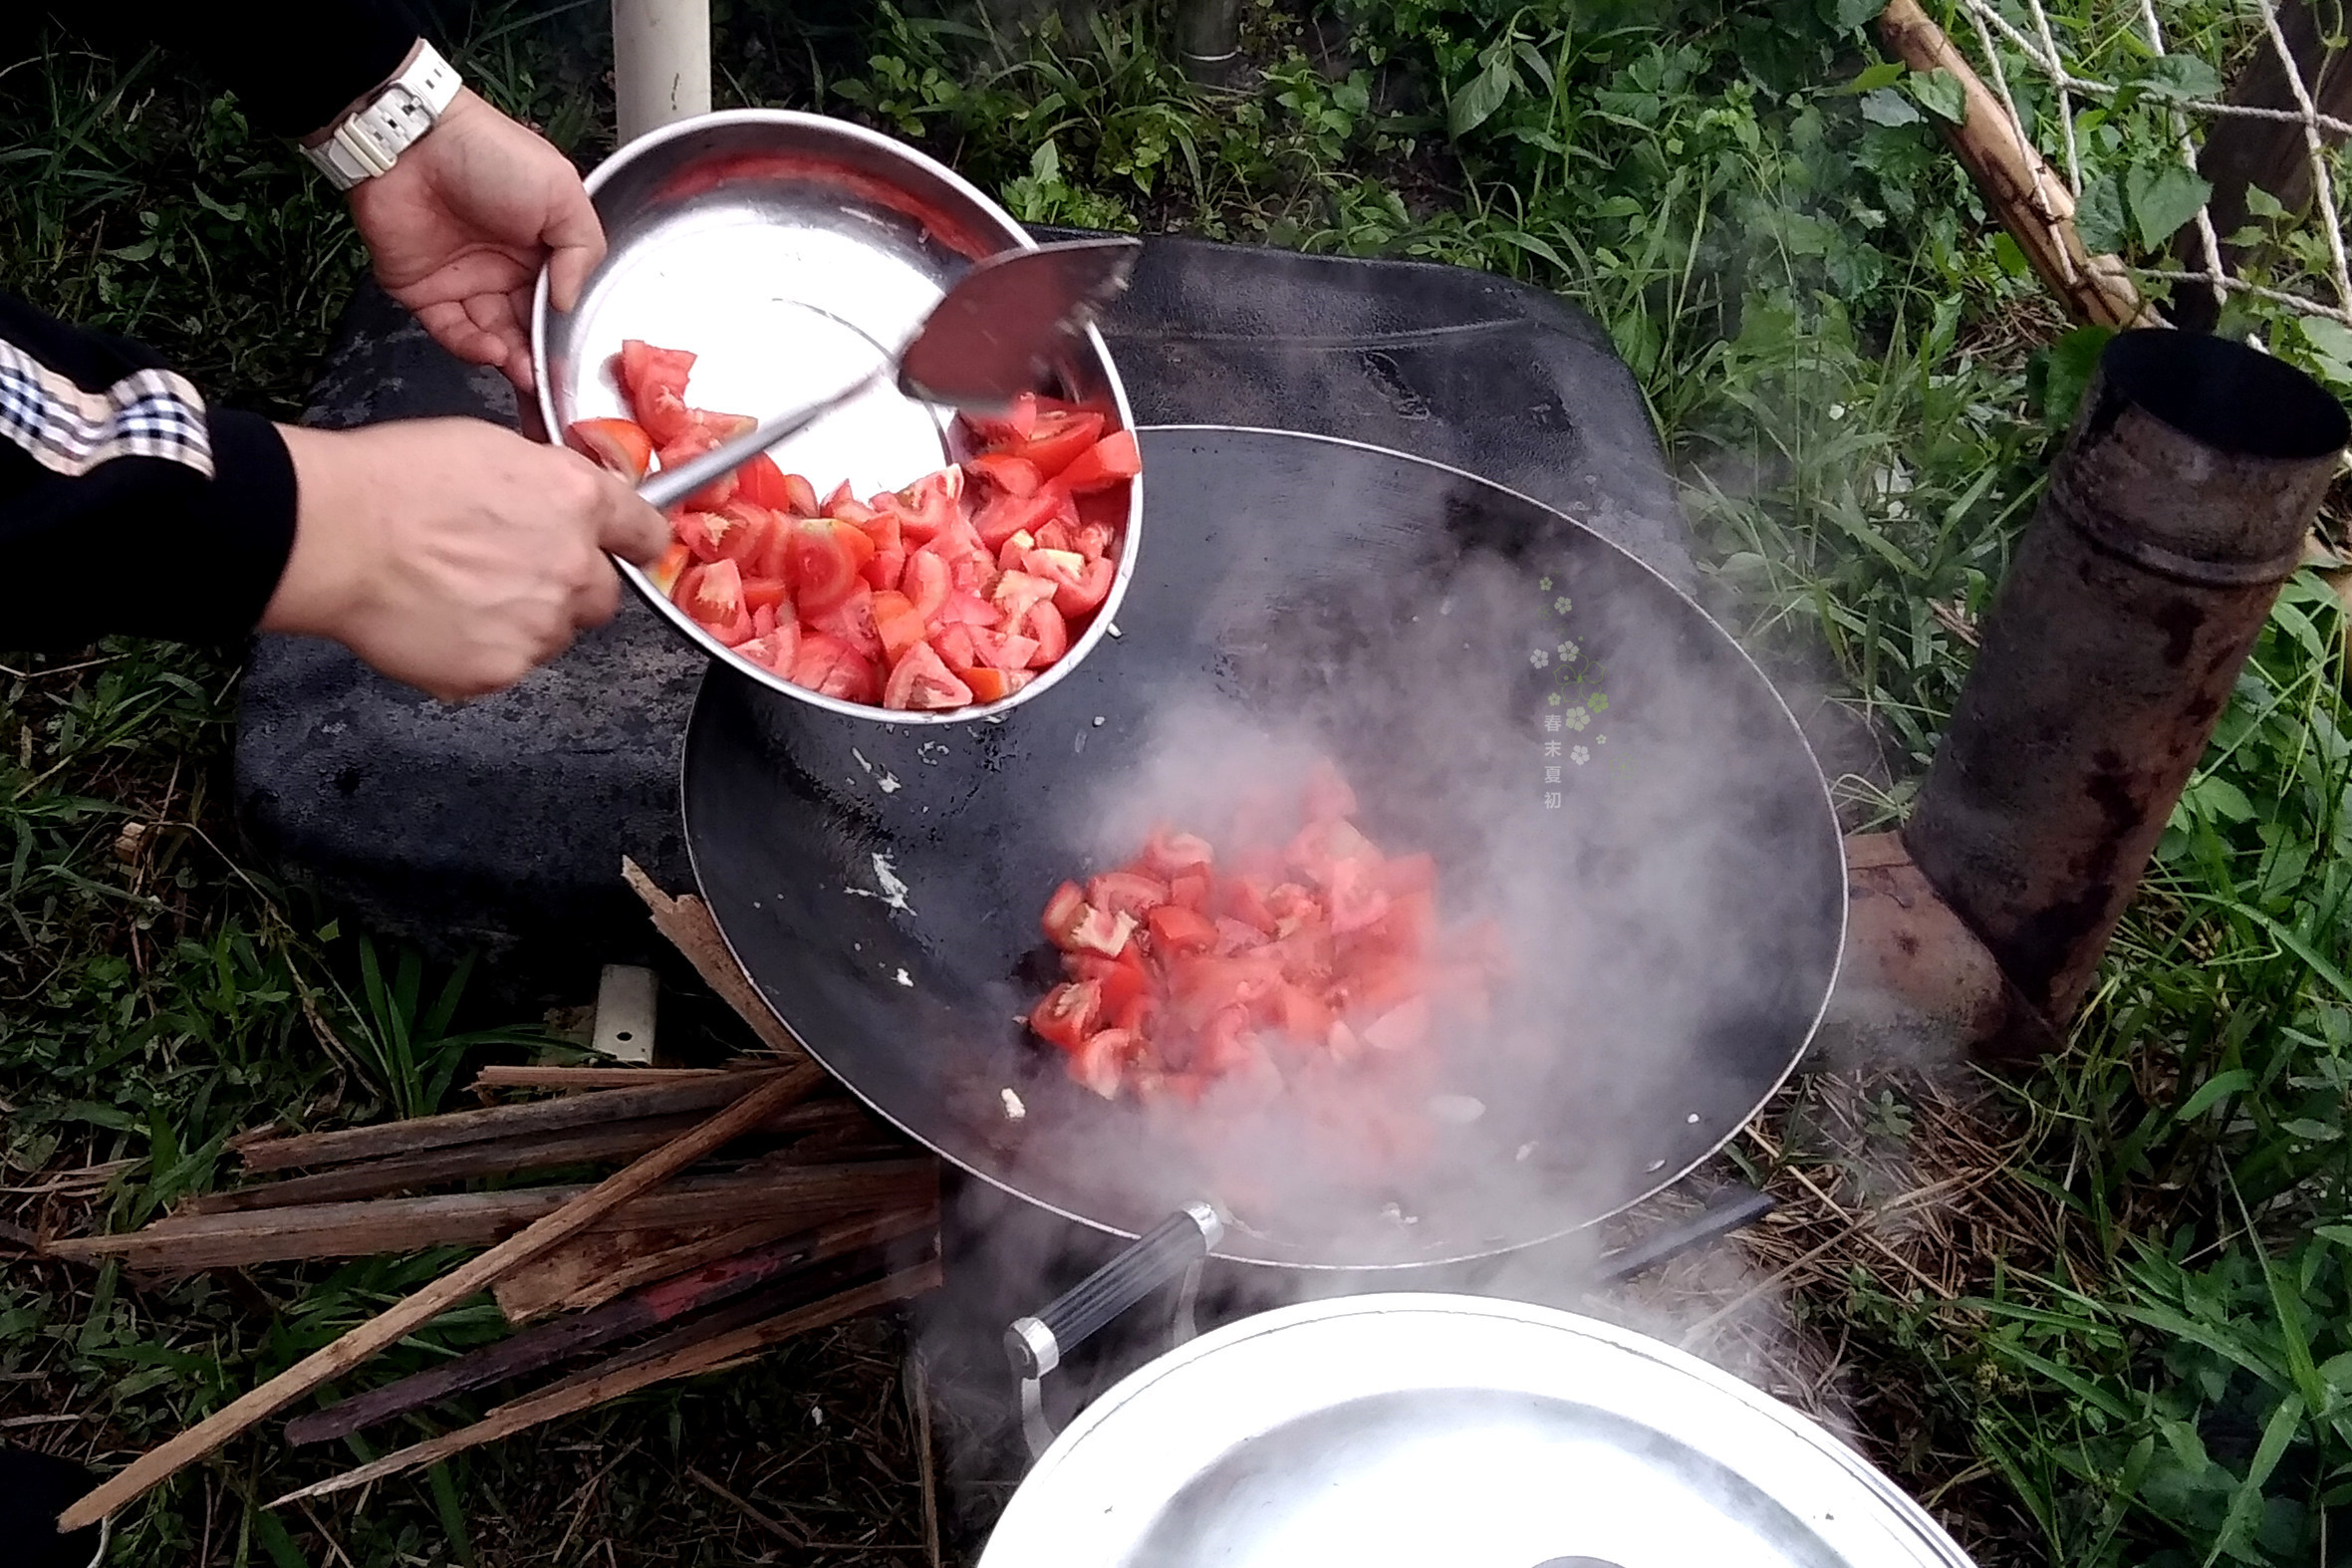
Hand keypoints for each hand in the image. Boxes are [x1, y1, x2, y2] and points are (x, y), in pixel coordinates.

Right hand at [264, 420, 670, 700]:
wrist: (334, 534)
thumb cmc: (391, 481)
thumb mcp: (490, 447)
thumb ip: (547, 482)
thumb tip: (564, 501)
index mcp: (576, 502)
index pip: (646, 532)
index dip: (635, 542)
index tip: (629, 549)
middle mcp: (572, 567)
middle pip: (603, 596)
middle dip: (568, 588)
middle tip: (511, 573)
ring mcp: (539, 626)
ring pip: (554, 635)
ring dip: (524, 620)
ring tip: (460, 593)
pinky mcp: (501, 669)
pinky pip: (508, 666)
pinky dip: (482, 652)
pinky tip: (441, 621)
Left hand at [344, 89, 602, 393]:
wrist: (411, 141)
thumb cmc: (487, 152)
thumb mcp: (562, 192)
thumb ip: (582, 252)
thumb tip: (572, 303)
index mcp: (543, 248)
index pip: (561, 305)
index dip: (567, 334)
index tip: (577, 359)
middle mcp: (506, 270)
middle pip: (529, 330)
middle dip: (543, 360)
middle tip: (555, 383)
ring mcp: (466, 283)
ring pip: (495, 339)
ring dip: (513, 361)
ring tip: (529, 374)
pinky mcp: (426, 294)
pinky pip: (453, 334)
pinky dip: (474, 349)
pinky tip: (494, 351)